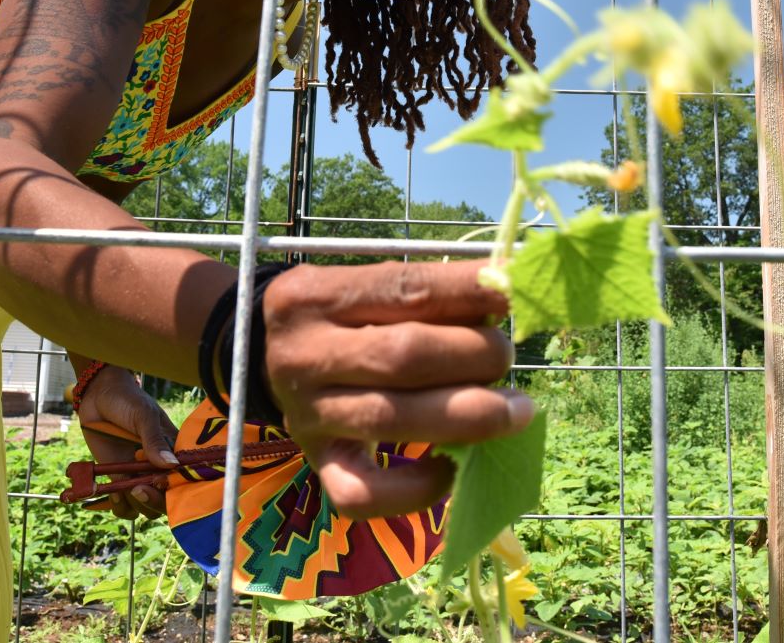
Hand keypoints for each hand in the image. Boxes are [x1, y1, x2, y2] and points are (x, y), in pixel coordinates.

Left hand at [75, 366, 179, 519]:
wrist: (98, 396)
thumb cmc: (127, 400)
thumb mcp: (143, 415)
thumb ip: (154, 440)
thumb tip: (171, 464)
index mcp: (173, 450)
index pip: (184, 478)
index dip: (176, 488)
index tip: (160, 482)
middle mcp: (158, 466)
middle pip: (166, 499)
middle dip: (155, 501)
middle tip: (138, 489)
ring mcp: (138, 474)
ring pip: (146, 507)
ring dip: (138, 505)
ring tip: (124, 490)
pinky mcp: (118, 478)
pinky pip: (123, 503)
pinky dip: (120, 505)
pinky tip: (113, 493)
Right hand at [263, 260, 533, 520]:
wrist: (266, 355)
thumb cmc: (341, 316)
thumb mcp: (366, 289)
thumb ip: (427, 294)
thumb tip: (505, 298)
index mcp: (315, 295)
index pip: (403, 289)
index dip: (466, 293)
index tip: (512, 296)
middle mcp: (302, 354)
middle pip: (403, 356)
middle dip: (475, 356)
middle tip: (507, 356)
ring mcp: (306, 415)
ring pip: (393, 420)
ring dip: (470, 417)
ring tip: (517, 411)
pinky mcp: (316, 465)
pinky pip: (365, 494)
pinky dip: (416, 490)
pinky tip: (451, 469)